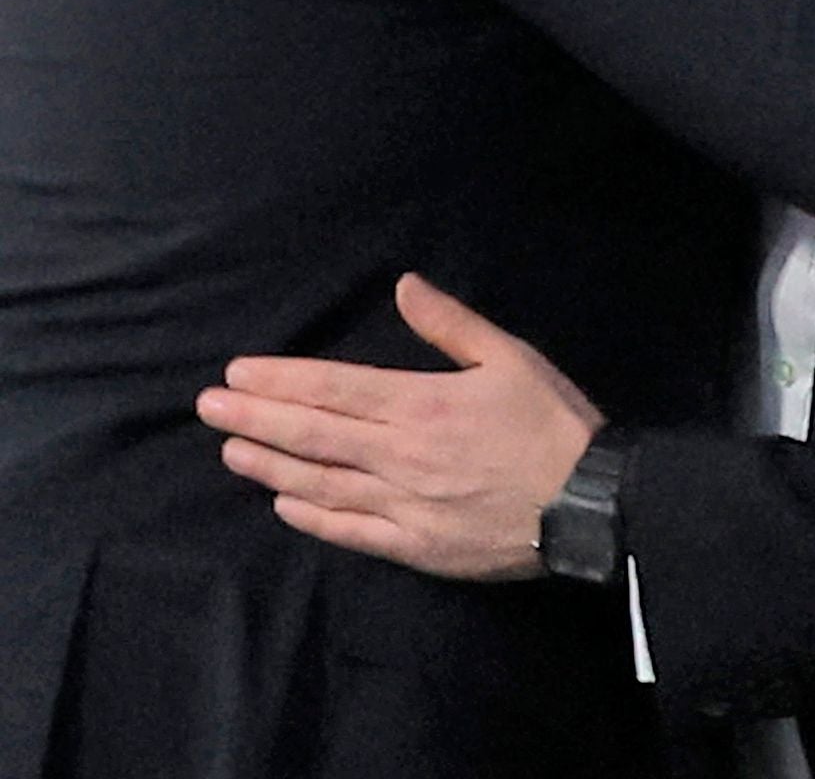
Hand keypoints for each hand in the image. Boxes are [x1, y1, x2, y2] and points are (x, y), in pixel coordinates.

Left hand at [195, 274, 601, 581]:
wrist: (589, 503)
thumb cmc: (552, 422)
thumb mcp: (512, 357)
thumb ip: (452, 324)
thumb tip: (404, 285)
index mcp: (421, 404)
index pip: (334, 389)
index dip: (282, 380)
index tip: (238, 372)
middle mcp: (399, 455)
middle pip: (312, 435)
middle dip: (254, 417)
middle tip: (208, 406)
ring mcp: (402, 505)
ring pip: (320, 483)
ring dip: (269, 467)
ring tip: (231, 451)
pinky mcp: (413, 546)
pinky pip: (350, 531)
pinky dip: (312, 517)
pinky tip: (285, 505)